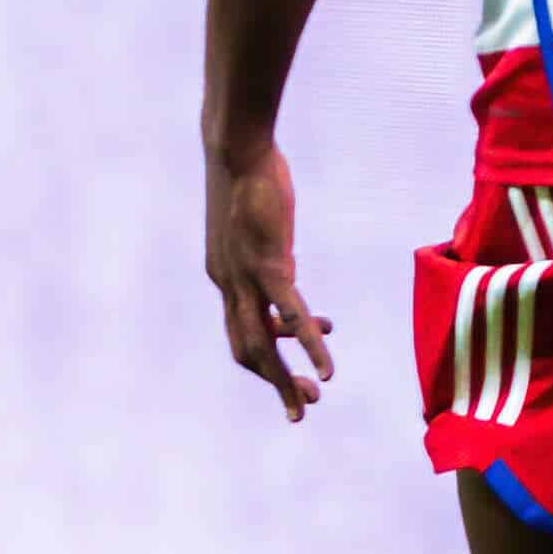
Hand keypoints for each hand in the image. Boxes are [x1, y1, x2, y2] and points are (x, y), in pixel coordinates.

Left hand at [207, 139, 336, 419]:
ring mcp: (244, 277)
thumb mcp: (256, 225)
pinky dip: (310, 348)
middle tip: (301, 406)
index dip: (269, 352)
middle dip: (275, 381)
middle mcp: (228, 283)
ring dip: (286, 379)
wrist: (235, 147)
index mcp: (225, 275)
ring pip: (263, 345)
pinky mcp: (267, 264)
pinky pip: (290, 318)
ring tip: (312, 399)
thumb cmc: (249, 177)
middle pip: (247, 350)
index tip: (301, 358)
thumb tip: (284, 266)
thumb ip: (268, 252)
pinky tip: (327, 371)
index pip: (242, 329)